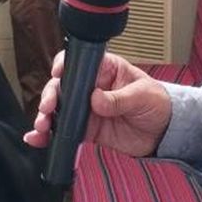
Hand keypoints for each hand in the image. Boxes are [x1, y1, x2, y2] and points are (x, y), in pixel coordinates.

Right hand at [23, 51, 170, 157]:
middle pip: (63, 87)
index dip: (65, 65)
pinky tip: (37, 139)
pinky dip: (50, 135)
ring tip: (42, 127)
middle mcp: (92, 87)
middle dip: (51, 96)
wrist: (164, 133)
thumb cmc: (157, 103)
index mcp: (106, 69)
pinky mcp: (87, 128)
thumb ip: (119, 98)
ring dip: (46, 117)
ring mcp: (87, 108)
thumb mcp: (143, 96)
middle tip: (48, 108)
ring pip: (59, 109)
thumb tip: (97, 99)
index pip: (80, 62)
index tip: (57, 74)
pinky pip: (65, 130)